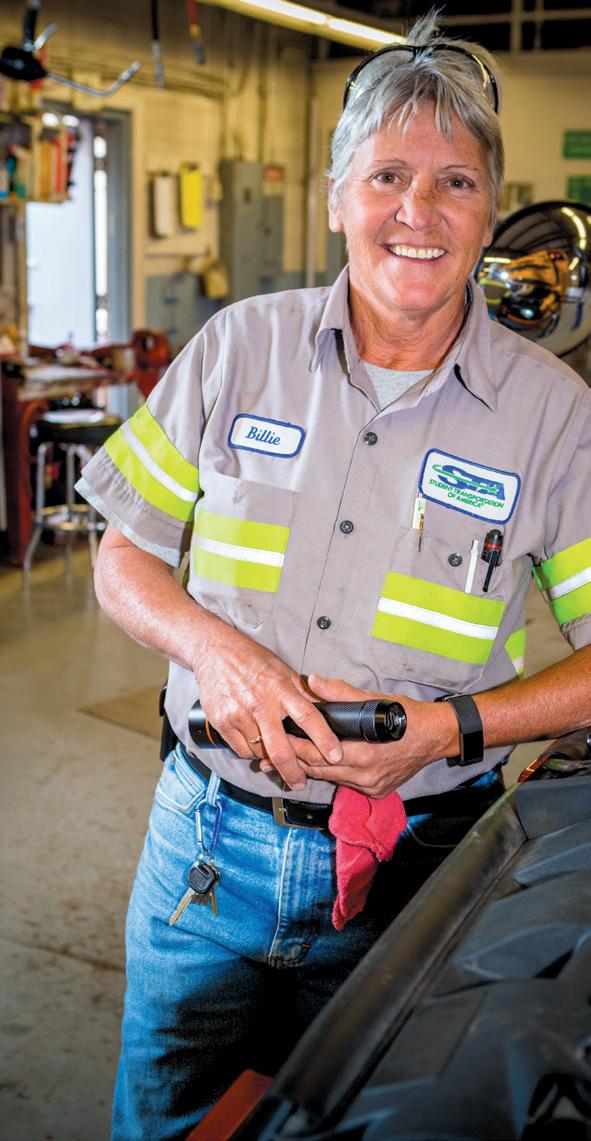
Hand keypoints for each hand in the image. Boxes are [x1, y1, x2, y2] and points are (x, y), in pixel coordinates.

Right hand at [192, 625, 343, 790]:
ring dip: (269, 759)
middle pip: (281, 749)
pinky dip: (251, 752)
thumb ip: (303, 693)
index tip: (335, 755)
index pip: (308, 717)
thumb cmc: (253, 660)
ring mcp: (239, 714)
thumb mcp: (284, 671)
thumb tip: (326, 710)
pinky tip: (255, 743)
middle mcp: (261, 704)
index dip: (324, 738)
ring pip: (260, 753)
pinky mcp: (222, 722)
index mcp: (281, 689)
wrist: (216, 652)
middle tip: (300, 783)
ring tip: (274, 754)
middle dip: (293, 772)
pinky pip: (241, 750)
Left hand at [293, 675, 459, 797]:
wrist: (436, 736)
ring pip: (331, 779)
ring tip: (289, 759)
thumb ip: (341, 693)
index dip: (295, 747)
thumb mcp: (374, 699)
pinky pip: (346, 783)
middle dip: (296, 761)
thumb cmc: (406, 716)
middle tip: (272, 755)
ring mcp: (372, 786)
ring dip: (311, 768)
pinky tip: (320, 764)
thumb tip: (313, 681)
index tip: (278, 739)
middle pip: (320, 771)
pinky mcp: (377, 791)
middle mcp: (366, 776)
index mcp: (364, 755)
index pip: (317, 755)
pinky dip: (332, 773)